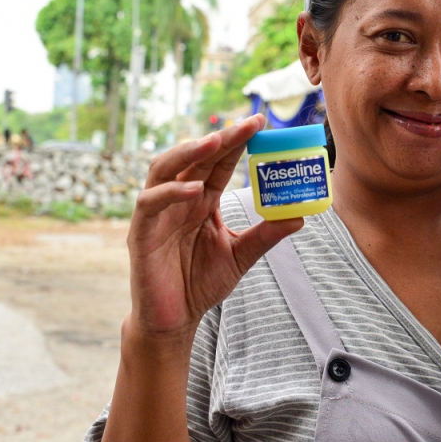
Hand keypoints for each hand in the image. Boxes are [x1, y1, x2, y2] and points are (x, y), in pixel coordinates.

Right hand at [127, 115, 302, 336]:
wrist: (175, 318)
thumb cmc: (201, 283)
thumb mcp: (241, 255)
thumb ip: (266, 235)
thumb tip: (300, 217)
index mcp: (202, 200)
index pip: (220, 163)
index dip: (237, 142)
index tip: (261, 123)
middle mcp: (179, 198)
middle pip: (196, 158)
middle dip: (221, 139)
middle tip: (248, 124)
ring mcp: (157, 213)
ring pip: (165, 169)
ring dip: (189, 152)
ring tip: (215, 142)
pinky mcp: (140, 232)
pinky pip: (151, 203)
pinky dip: (170, 192)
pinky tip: (194, 189)